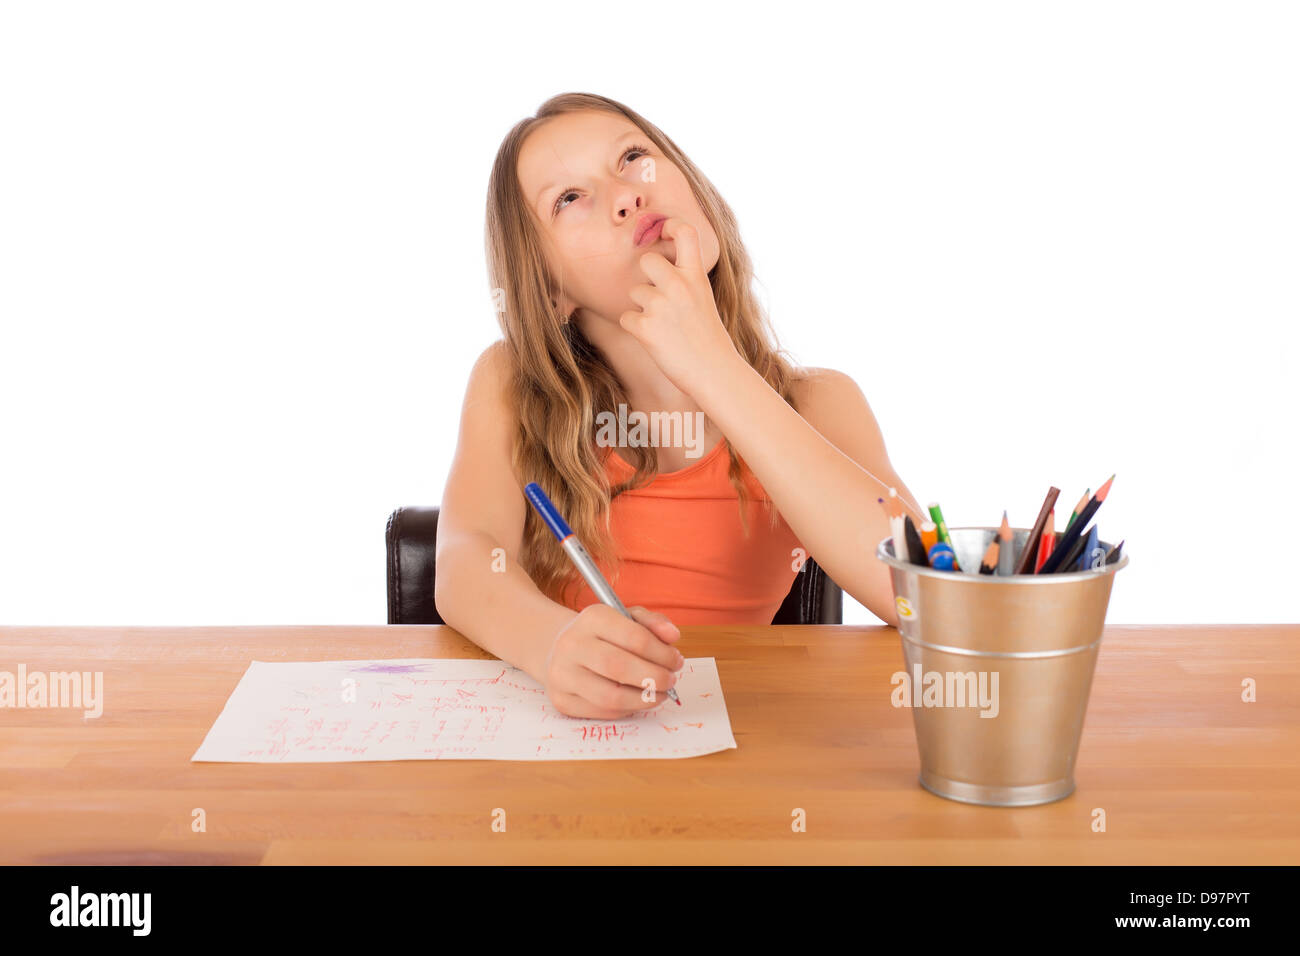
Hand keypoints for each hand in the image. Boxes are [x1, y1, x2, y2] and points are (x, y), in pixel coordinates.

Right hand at [542, 604, 684, 718]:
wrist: (560, 649)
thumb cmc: (602, 635)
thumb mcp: (626, 618)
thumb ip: (653, 623)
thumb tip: (673, 636)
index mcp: (592, 618)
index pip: (635, 638)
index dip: (663, 654)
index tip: (676, 661)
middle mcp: (572, 644)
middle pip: (620, 668)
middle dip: (654, 678)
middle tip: (670, 681)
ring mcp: (563, 674)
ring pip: (610, 697)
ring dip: (643, 700)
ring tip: (659, 694)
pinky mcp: (561, 700)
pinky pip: (601, 712)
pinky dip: (626, 710)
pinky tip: (636, 700)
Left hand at [618, 218, 740, 397]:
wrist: (714, 371)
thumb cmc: (709, 338)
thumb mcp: (704, 299)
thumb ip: (685, 280)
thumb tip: (659, 269)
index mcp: (696, 276)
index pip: (685, 232)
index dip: (671, 225)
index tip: (664, 231)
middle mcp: (678, 285)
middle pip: (646, 260)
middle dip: (646, 276)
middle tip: (657, 296)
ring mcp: (660, 305)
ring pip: (634, 293)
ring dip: (642, 308)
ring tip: (663, 326)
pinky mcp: (645, 327)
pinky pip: (626, 317)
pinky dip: (635, 329)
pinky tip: (655, 339)